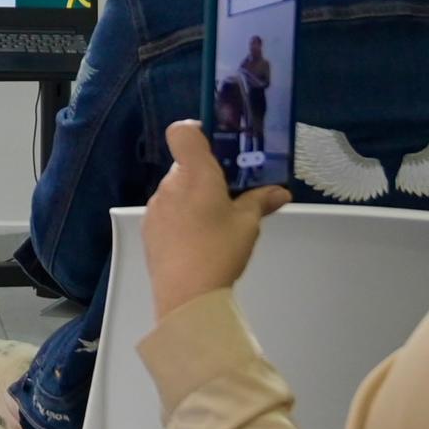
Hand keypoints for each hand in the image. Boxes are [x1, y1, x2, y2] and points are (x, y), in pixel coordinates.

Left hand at [143, 117, 285, 316]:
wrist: (187, 296)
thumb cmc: (220, 251)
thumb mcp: (248, 224)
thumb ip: (261, 201)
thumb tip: (280, 192)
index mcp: (194, 173)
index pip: (183, 131)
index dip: (197, 133)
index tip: (217, 149)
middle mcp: (169, 184)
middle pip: (185, 165)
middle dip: (205, 176)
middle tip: (229, 196)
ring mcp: (154, 207)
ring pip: (176, 190)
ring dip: (193, 198)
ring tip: (215, 225)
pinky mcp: (148, 230)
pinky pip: (167, 212)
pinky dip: (181, 218)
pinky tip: (197, 241)